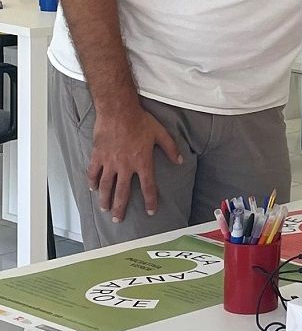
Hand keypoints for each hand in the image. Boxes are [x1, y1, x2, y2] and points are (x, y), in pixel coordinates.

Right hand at [87, 101, 182, 221]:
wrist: (118, 111)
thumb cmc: (140, 120)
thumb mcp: (160, 133)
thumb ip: (171, 148)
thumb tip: (180, 160)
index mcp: (142, 162)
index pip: (148, 186)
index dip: (150, 200)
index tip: (150, 211)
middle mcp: (125, 166)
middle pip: (122, 192)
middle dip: (120, 208)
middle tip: (118, 220)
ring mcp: (110, 162)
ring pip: (106, 186)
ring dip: (105, 199)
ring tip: (105, 209)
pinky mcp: (98, 156)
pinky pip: (93, 172)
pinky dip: (92, 182)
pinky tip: (93, 189)